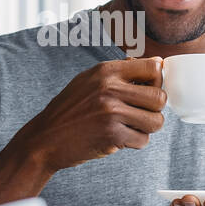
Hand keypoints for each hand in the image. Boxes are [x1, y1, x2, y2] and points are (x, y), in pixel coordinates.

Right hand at [16, 57, 165, 172]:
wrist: (45, 139)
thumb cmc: (70, 109)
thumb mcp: (90, 80)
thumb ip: (121, 71)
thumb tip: (159, 63)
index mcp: (106, 71)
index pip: (153, 68)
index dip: (157, 81)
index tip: (148, 91)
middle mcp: (109, 88)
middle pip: (160, 97)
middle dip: (154, 109)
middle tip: (140, 114)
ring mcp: (111, 112)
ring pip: (155, 121)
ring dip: (147, 128)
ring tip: (130, 126)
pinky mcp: (111, 135)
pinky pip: (142, 140)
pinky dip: (134, 142)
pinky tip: (118, 138)